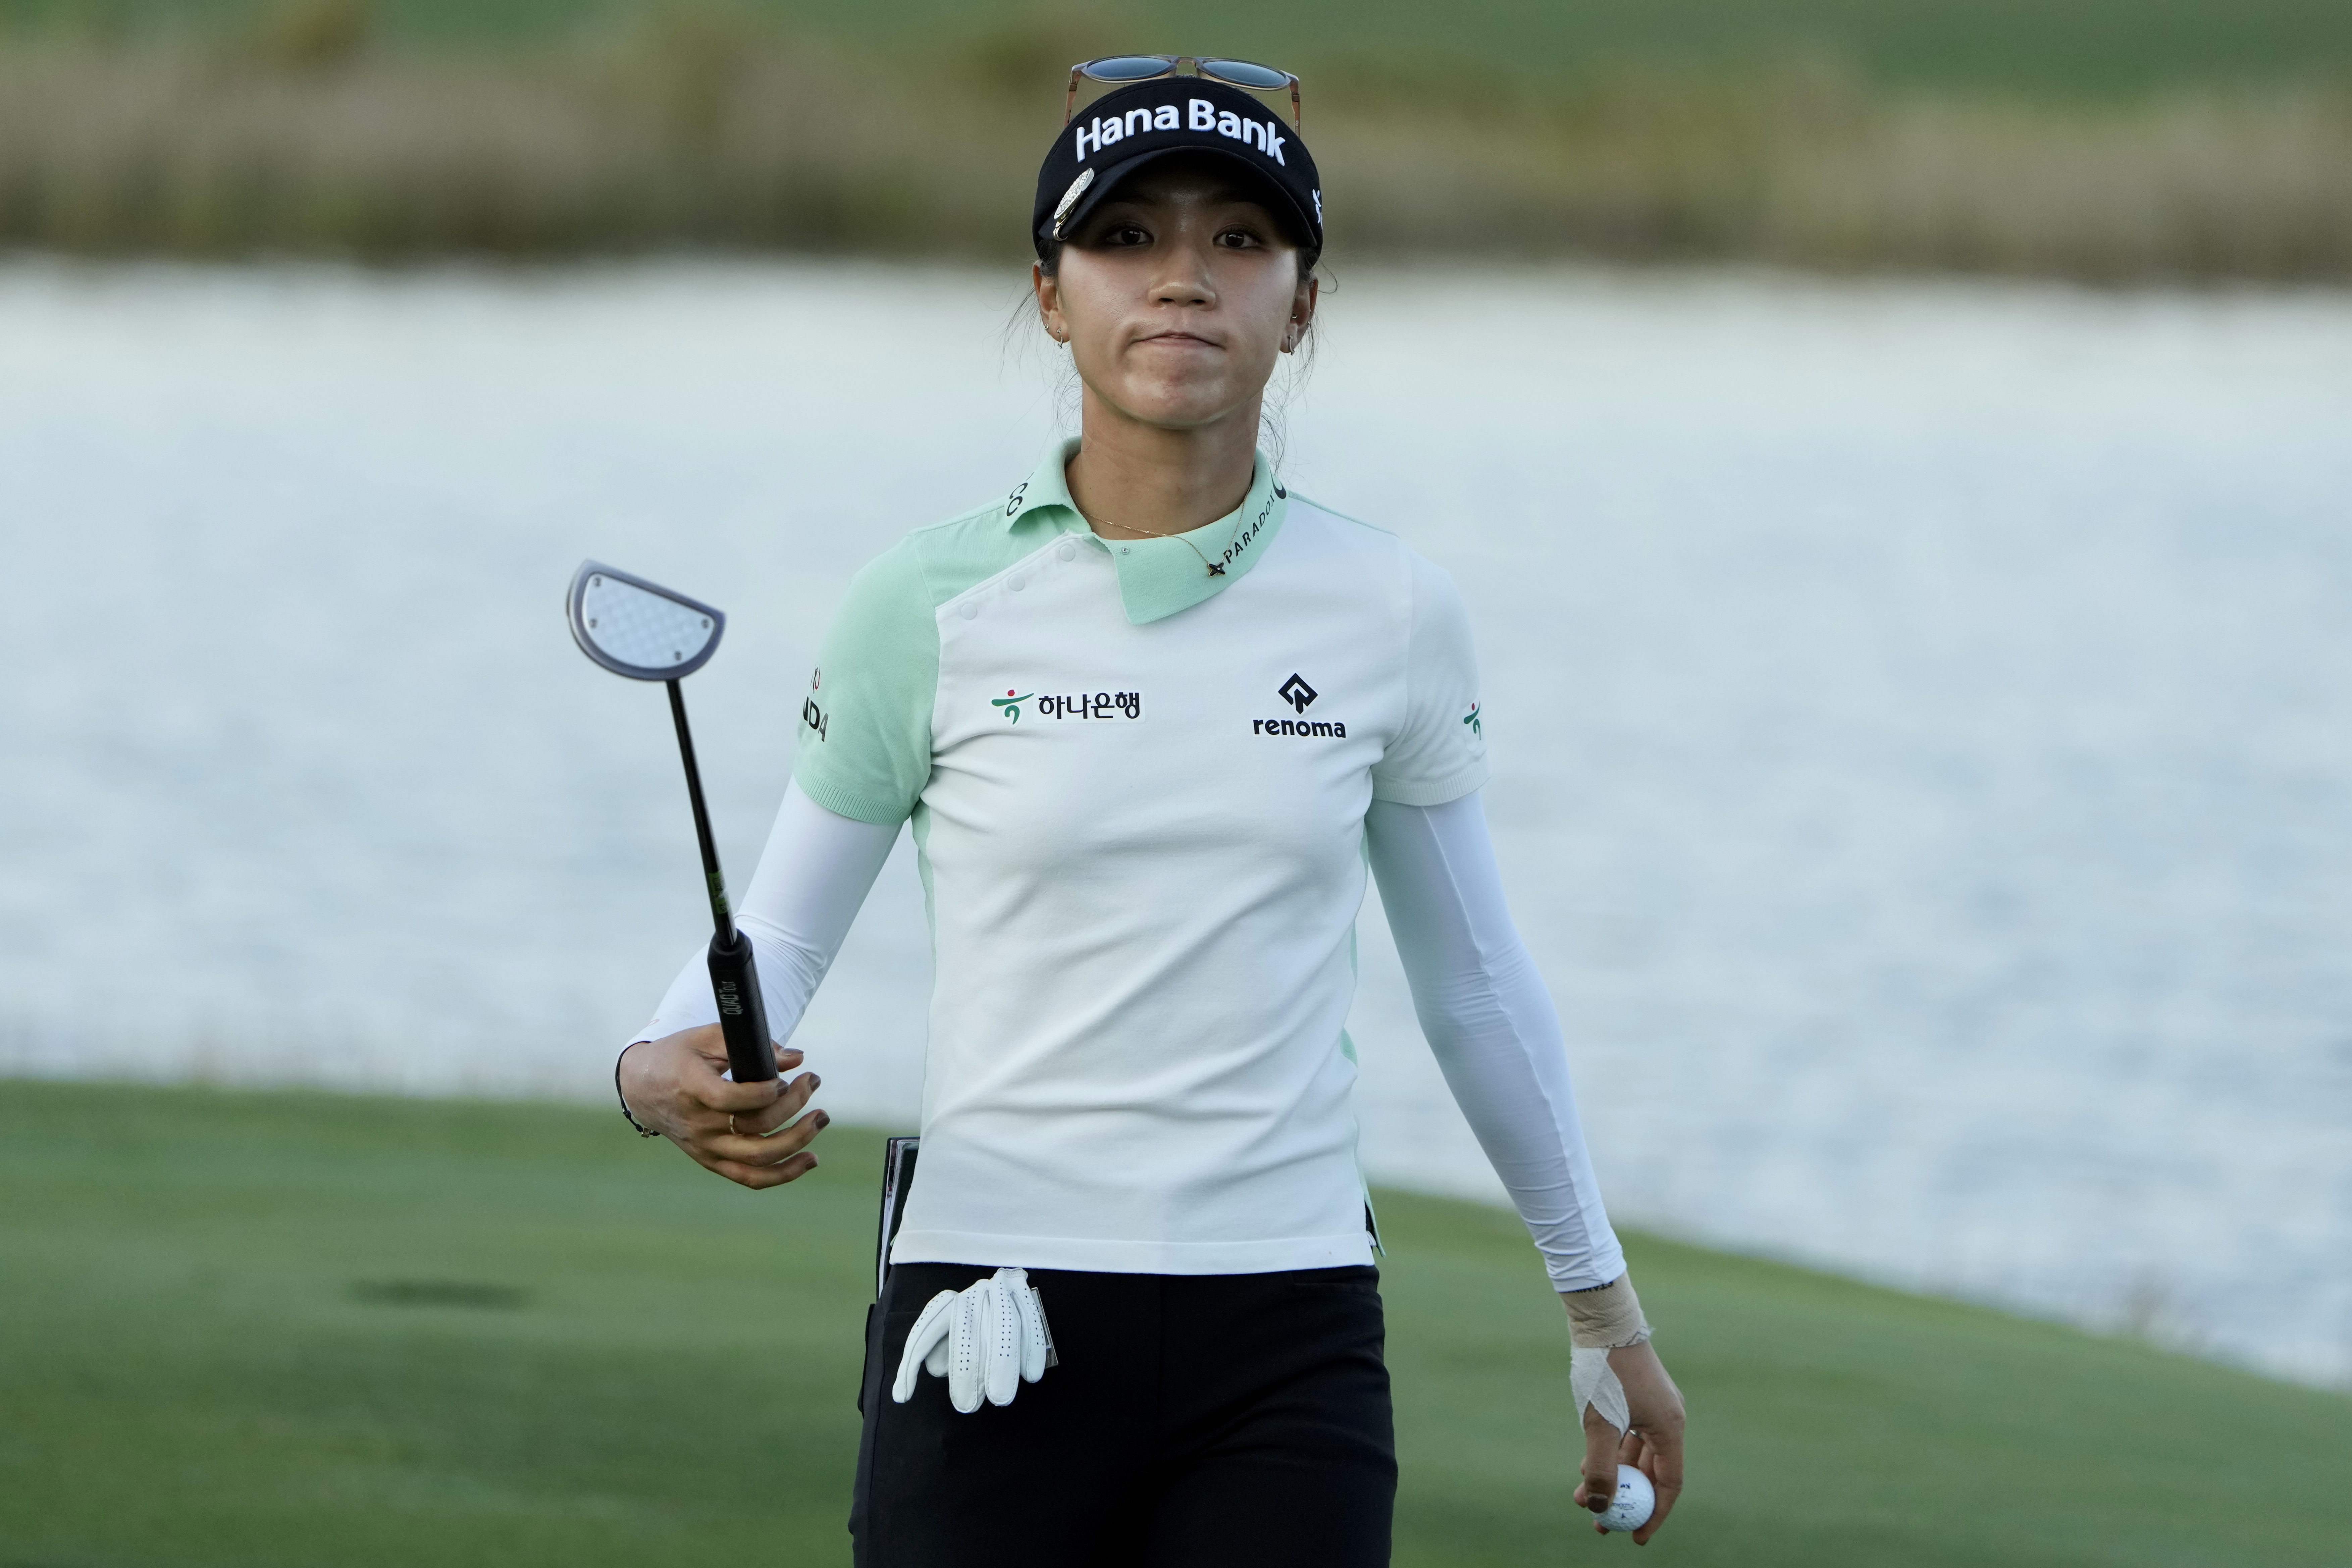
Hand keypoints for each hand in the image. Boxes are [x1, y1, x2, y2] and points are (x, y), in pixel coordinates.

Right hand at [616, 1026, 826, 1188]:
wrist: (643, 1088)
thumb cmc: (679, 1056)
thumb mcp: (707, 1037)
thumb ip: (752, 1045)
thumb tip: (796, 1058)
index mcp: (692, 1090)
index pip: (733, 1099)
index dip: (765, 1091)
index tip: (785, 1077)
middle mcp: (699, 1125)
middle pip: (754, 1129)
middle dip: (793, 1106)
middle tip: (813, 1081)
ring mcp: (705, 1147)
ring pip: (757, 1160)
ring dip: (797, 1142)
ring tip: (821, 1119)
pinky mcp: (711, 1161)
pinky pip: (750, 1177)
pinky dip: (783, 1174)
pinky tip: (809, 1160)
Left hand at [891, 1267, 1051, 1412]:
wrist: (1006, 1283)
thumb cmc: (975, 1322)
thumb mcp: (949, 1334)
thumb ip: (939, 1353)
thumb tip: (936, 1368)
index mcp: (947, 1304)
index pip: (924, 1333)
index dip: (910, 1365)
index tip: (902, 1397)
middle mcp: (970, 1294)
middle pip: (965, 1333)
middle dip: (966, 1372)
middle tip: (967, 1406)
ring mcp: (998, 1291)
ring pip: (1000, 1327)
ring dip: (1001, 1365)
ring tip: (1000, 1398)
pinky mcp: (1023, 1294)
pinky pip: (1028, 1324)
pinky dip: (1031, 1350)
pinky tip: (1030, 1376)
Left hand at [1573, 1339, 1684, 1543]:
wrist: (1602, 1320)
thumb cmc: (1605, 1370)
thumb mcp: (1599, 1423)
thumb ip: (1600, 1467)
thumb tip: (1597, 1507)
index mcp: (1670, 1428)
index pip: (1668, 1484)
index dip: (1653, 1514)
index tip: (1635, 1537)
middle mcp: (1668, 1419)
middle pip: (1650, 1472)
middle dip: (1625, 1499)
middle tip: (1600, 1523)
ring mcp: (1653, 1407)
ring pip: (1634, 1454)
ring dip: (1611, 1476)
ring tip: (1581, 1496)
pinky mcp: (1636, 1397)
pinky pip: (1626, 1437)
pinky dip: (1608, 1453)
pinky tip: (1584, 1466)